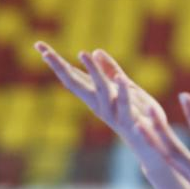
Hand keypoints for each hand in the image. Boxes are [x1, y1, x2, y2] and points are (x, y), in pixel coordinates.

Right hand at [36, 43, 167, 161]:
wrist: (150, 142)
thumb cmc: (136, 112)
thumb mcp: (125, 87)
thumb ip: (111, 70)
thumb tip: (96, 50)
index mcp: (95, 95)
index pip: (72, 75)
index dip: (56, 62)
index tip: (39, 45)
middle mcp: (98, 104)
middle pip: (76, 83)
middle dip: (59, 67)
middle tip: (45, 52)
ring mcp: (112, 113)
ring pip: (101, 90)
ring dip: (93, 72)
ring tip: (84, 53)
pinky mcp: (130, 120)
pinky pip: (126, 105)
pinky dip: (123, 91)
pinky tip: (120, 77)